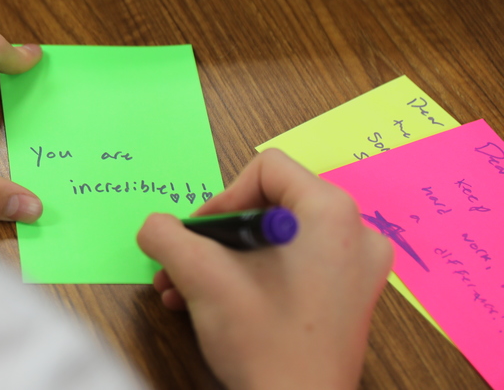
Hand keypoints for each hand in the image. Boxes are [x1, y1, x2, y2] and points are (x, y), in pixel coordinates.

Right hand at [136, 149, 392, 389]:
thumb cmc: (265, 345)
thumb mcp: (201, 277)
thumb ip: (166, 235)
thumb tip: (154, 226)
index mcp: (332, 213)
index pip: (267, 169)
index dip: (222, 198)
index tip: (198, 237)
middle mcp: (357, 233)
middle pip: (269, 204)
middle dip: (215, 236)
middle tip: (185, 264)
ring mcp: (358, 270)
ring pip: (277, 239)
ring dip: (225, 260)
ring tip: (186, 290)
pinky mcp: (350, 299)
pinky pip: (295, 266)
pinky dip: (253, 277)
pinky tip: (216, 306)